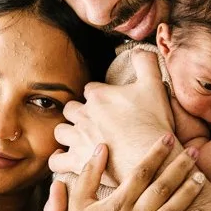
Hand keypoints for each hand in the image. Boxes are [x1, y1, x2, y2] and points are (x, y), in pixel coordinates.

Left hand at [50, 49, 173, 183]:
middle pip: (71, 108)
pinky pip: (56, 161)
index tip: (109, 105)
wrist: (149, 155)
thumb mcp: (154, 85)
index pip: (90, 90)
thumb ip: (145, 62)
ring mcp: (79, 138)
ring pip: (60, 131)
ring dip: (67, 133)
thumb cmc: (152, 122)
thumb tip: (139, 49)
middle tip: (92, 121)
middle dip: (78, 113)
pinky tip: (65, 159)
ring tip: (78, 138)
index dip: (98, 96)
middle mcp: (84, 115)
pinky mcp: (78, 161)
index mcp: (98, 96)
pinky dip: (58, 160)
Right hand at [54, 135, 205, 210]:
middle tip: (195, 150)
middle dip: (179, 167)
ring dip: (188, 193)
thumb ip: (88, 175)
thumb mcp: (79, 205)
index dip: (155, 153)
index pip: (140, 173)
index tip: (168, 137)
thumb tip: (101, 148)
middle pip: (161, 188)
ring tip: (202, 176)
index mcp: (116, 205)